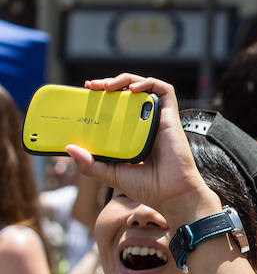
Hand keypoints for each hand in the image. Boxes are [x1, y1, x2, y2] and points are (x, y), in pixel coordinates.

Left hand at [65, 74, 220, 226]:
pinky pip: (165, 91)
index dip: (102, 98)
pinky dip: (149, 83)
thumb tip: (69, 149)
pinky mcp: (171, 117)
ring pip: (145, 88)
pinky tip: (133, 88)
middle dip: (109, 84)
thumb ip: (90, 164)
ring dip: (126, 79)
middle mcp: (146, 124)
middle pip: (128, 95)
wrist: (171, 194)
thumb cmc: (149, 187)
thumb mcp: (111, 174)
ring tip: (108, 85)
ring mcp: (159, 119)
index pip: (117, 109)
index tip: (86, 94)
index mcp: (133, 135)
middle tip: (91, 86)